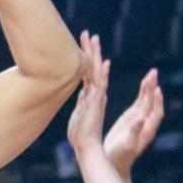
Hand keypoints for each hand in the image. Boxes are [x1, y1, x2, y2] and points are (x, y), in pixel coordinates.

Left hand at [66, 31, 110, 160]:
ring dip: (95, 55)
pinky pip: (100, 87)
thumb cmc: (81, 136)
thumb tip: (82, 93)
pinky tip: (103, 63)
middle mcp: (94, 94)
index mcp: (89, 96)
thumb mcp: (78, 115)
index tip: (85, 44)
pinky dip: (102, 75)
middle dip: (90, 50)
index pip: (87, 72)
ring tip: (94, 38)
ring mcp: (96, 98)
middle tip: (88, 34)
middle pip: (93, 67)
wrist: (87, 148)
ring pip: (96, 72)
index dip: (86, 58)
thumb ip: (82, 103)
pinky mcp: (97, 105)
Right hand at [103, 66, 164, 174]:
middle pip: (152, 103)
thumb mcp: (127, 145)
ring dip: (149, 88)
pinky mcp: (131, 118)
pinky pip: (139, 103)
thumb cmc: (120, 158)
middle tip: (154, 73)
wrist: (114, 164)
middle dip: (153, 89)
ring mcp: (139, 120)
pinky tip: (143, 83)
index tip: (157, 89)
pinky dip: (142, 92)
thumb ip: (135, 131)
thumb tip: (141, 118)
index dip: (157, 101)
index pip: (156, 113)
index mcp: (146, 131)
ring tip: (151, 73)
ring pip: (147, 101)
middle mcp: (146, 124)